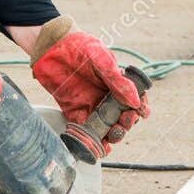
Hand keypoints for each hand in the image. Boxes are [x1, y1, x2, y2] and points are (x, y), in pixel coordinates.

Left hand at [30, 17, 148, 150]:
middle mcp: (106, 97)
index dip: (141, 109)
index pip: (134, 100)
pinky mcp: (75, 113)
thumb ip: (118, 81)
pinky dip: (96, 142)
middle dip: (128, 123)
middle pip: (123, 117)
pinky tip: (102, 147)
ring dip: (115, 135)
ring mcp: (92, 106)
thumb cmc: (80, 47)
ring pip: (108, 127)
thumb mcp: (102, 60)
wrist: (52, 47)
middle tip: (124, 121)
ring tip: (114, 134)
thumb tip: (136, 101)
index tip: (141, 112)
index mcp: (117, 83)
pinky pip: (88, 131)